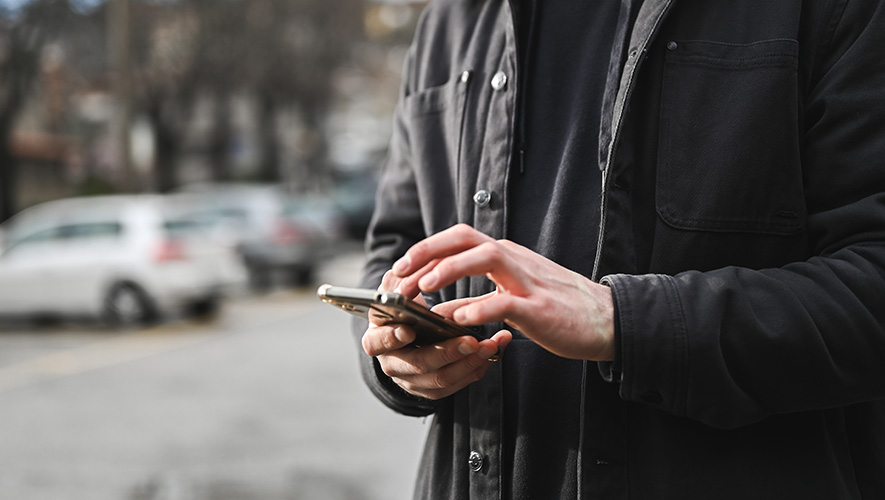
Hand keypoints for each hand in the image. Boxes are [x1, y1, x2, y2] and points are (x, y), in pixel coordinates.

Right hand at [361, 270, 512, 399]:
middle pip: (419, 364)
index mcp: (376, 339)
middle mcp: (392, 364)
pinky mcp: (432, 389)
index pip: (377, 343)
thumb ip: (398, 282)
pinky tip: (493, 352)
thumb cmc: (404, 308)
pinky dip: (477, 368)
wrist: (410, 332)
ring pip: (442, 379)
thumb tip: (405, 271)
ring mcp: (412, 381)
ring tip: (491, 345)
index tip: (408, 330)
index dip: (392, 338)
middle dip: (447, 352)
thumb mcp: (396, 292)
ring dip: (470, 362)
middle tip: (470, 340)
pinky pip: (457, 384)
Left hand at [391, 224, 614, 360]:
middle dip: (428, 251)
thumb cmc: (559, 310)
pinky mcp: (540, 308)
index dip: (426, 249)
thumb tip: (444, 309)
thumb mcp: (513, 298)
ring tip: (425, 287)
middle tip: (401, 272)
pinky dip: (480, 307)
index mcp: (506, 257)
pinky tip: (460, 318)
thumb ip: (480, 299)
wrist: (607, 320)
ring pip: (485, 257)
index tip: (401, 268)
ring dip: (450, 269)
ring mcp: (528, 281)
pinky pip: (506, 301)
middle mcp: (514, 260)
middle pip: (465, 238)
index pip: (459, 239)